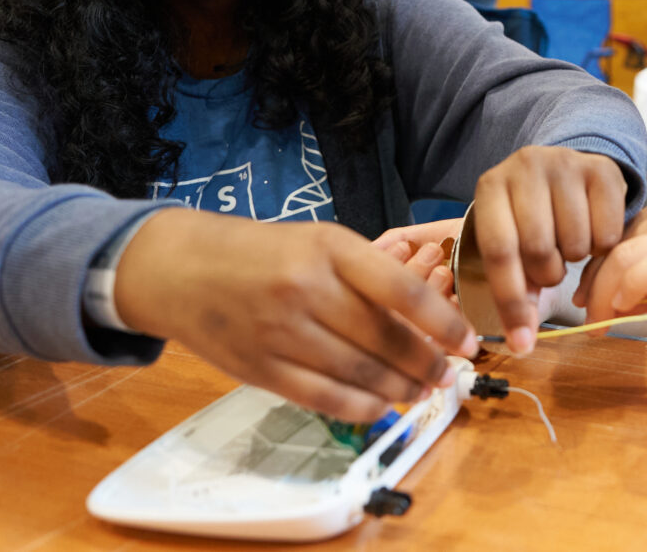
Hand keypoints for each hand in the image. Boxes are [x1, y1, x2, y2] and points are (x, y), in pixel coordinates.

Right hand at [114, 209, 476, 422]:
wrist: (179, 269)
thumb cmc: (261, 252)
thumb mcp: (319, 240)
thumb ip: (367, 273)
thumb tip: (426, 315)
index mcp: (329, 248)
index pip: (401, 290)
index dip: (443, 322)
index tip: (468, 341)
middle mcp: (306, 289)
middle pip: (384, 339)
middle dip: (427, 363)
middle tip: (448, 373)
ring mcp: (280, 332)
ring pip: (359, 373)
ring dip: (400, 389)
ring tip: (422, 390)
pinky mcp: (261, 369)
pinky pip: (324, 397)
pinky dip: (361, 406)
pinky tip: (381, 405)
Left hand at [471, 147, 626, 352]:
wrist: (566, 171)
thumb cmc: (534, 217)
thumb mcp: (514, 243)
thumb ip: (515, 288)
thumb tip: (523, 342)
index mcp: (491, 187)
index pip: (498, 251)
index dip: (510, 301)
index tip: (521, 342)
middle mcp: (525, 165)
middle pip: (537, 248)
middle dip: (546, 275)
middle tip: (550, 269)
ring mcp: (566, 162)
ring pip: (575, 243)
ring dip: (575, 259)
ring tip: (568, 244)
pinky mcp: (603, 169)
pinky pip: (607, 233)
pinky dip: (601, 246)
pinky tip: (590, 230)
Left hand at [574, 182, 646, 338]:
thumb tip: (622, 294)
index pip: (625, 230)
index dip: (601, 266)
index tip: (590, 297)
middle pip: (618, 241)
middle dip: (595, 282)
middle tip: (587, 316)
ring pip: (626, 253)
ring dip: (603, 293)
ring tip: (598, 323)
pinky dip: (629, 289)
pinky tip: (623, 310)